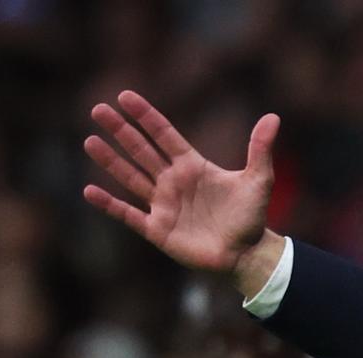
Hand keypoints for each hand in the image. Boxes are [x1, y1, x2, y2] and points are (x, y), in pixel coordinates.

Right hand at [82, 91, 282, 288]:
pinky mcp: (158, 229)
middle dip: (121, 131)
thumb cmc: (251, 217)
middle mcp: (173, 182)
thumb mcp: (259, 180)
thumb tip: (273, 117)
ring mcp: (163, 204)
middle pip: (141, 151)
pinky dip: (110, 204)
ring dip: (110, 160)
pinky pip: (128, 214)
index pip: (164, 135)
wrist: (247, 254)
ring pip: (130, 177)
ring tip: (90, 140)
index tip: (125, 97)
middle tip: (97, 109)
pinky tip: (89, 191)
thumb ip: (260, 149)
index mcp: (192, 166)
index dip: (146, 117)